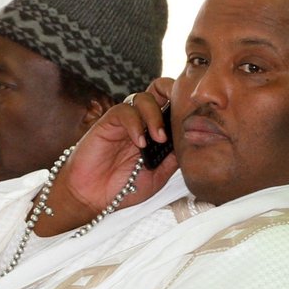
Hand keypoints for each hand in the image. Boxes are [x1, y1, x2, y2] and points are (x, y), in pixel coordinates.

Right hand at [35, 77, 178, 236]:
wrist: (92, 198)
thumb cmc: (123, 188)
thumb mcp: (158, 176)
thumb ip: (173, 158)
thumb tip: (193, 141)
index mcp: (155, 131)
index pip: (172, 105)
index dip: (184, 103)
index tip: (196, 116)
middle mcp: (141, 122)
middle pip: (159, 90)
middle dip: (172, 92)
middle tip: (180, 110)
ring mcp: (125, 122)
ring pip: (143, 97)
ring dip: (155, 115)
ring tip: (159, 138)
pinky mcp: (107, 123)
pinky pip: (124, 111)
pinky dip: (135, 124)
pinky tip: (139, 143)